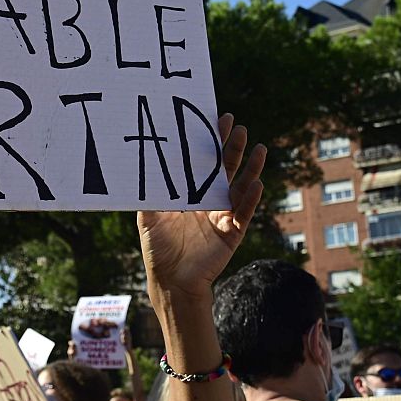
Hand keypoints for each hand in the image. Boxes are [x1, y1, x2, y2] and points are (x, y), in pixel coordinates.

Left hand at [137, 113, 265, 300]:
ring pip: (241, 188)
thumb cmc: (157, 248)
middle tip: (236, 126)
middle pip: (224, 169)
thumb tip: (140, 164)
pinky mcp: (232, 233)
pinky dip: (251, 199)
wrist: (170, 280)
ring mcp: (223, 216)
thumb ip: (149, 193)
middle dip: (231, 148)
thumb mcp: (148, 216)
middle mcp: (210, 201)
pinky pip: (244, 214)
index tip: (215, 120)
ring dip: (251, 168)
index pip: (203, 162)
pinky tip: (257, 183)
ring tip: (260, 149)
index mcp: (191, 193)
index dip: (210, 142)